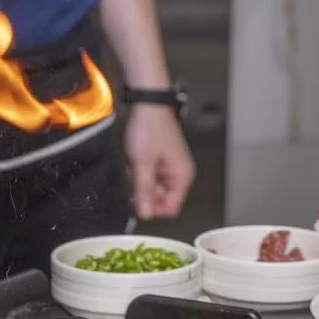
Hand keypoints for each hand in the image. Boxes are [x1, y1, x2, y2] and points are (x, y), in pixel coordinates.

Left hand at [125, 104, 194, 218]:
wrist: (148, 105)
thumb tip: (145, 213)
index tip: (138, 199)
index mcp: (182, 176)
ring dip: (140, 180)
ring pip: (153, 188)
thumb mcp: (142, 163)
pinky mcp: (160, 161)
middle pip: (161, 199)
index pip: (171, 208)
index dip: (153, 208)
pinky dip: (139, 171)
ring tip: (136, 162)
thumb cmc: (150, 127)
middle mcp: (179, 173)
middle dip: (145, 191)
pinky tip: (136, 159)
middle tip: (136, 174)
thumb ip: (144, 190)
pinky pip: (148, 176)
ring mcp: (170, 167)